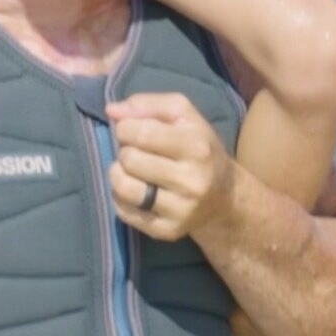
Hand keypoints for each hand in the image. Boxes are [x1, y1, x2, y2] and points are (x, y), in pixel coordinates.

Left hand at [105, 92, 230, 241]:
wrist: (224, 197)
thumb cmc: (198, 146)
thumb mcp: (182, 114)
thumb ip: (147, 104)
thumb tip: (111, 110)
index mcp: (196, 147)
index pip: (141, 133)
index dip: (124, 127)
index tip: (129, 129)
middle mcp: (191, 181)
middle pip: (130, 159)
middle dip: (124, 149)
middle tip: (134, 150)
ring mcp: (180, 210)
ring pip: (124, 187)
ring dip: (117, 173)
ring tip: (129, 169)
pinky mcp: (168, 231)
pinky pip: (124, 212)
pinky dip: (120, 197)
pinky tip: (135, 188)